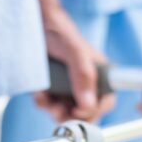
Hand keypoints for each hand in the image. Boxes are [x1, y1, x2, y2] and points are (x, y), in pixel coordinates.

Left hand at [36, 7, 115, 121]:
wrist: (35, 25)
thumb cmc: (59, 32)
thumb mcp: (74, 51)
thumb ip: (83, 75)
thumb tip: (87, 104)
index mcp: (99, 74)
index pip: (106, 101)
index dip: (94, 111)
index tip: (78, 111)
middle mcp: (85, 82)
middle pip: (85, 112)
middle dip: (71, 116)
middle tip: (57, 113)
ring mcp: (68, 86)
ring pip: (65, 111)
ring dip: (54, 111)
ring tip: (44, 99)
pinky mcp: (51, 88)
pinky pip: (49, 104)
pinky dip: (42, 102)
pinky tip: (38, 93)